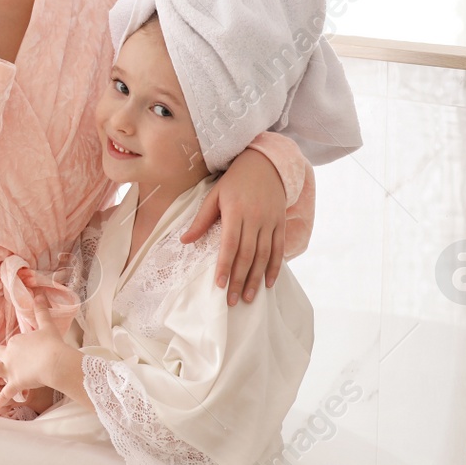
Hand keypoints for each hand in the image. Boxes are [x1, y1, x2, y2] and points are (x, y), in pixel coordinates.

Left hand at [0, 296, 76, 409]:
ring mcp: (9, 370)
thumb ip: (41, 310)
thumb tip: (39, 294)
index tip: (19, 352)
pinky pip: (3, 395)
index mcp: (15, 341)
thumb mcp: (47, 325)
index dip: (13, 349)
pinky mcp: (14, 383)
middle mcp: (9, 354)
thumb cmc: (52, 343)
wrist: (55, 360)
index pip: (10, 344)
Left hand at [180, 147, 285, 305]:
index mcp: (235, 211)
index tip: (220, 285)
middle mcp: (255, 218)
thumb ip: (201, 220)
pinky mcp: (281, 223)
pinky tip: (268, 283)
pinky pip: (279, 249)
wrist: (265, 163)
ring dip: (256, 279)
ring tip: (249, 298)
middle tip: (233, 301)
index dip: (225, 266)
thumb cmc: (234, 181)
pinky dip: (275, 267)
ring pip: (264, 255)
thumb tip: (184, 241)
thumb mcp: (214, 195)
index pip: (230, 244)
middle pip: (248, 255)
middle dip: (240, 280)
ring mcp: (270, 221)